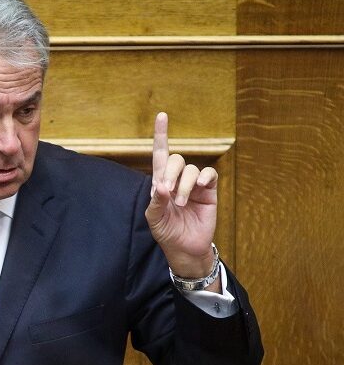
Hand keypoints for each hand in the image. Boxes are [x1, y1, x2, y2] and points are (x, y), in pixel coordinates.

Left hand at [145, 113, 217, 280]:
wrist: (185, 248)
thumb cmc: (167, 232)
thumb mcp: (155, 218)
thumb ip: (156, 201)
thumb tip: (162, 185)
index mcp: (161, 183)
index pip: (160, 155)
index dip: (161, 135)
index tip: (162, 116)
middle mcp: (177, 180)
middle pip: (174, 159)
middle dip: (171, 173)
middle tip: (169, 192)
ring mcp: (193, 185)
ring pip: (190, 169)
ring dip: (185, 184)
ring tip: (182, 203)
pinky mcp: (208, 191)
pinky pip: (208, 175)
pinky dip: (203, 178)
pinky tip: (200, 188)